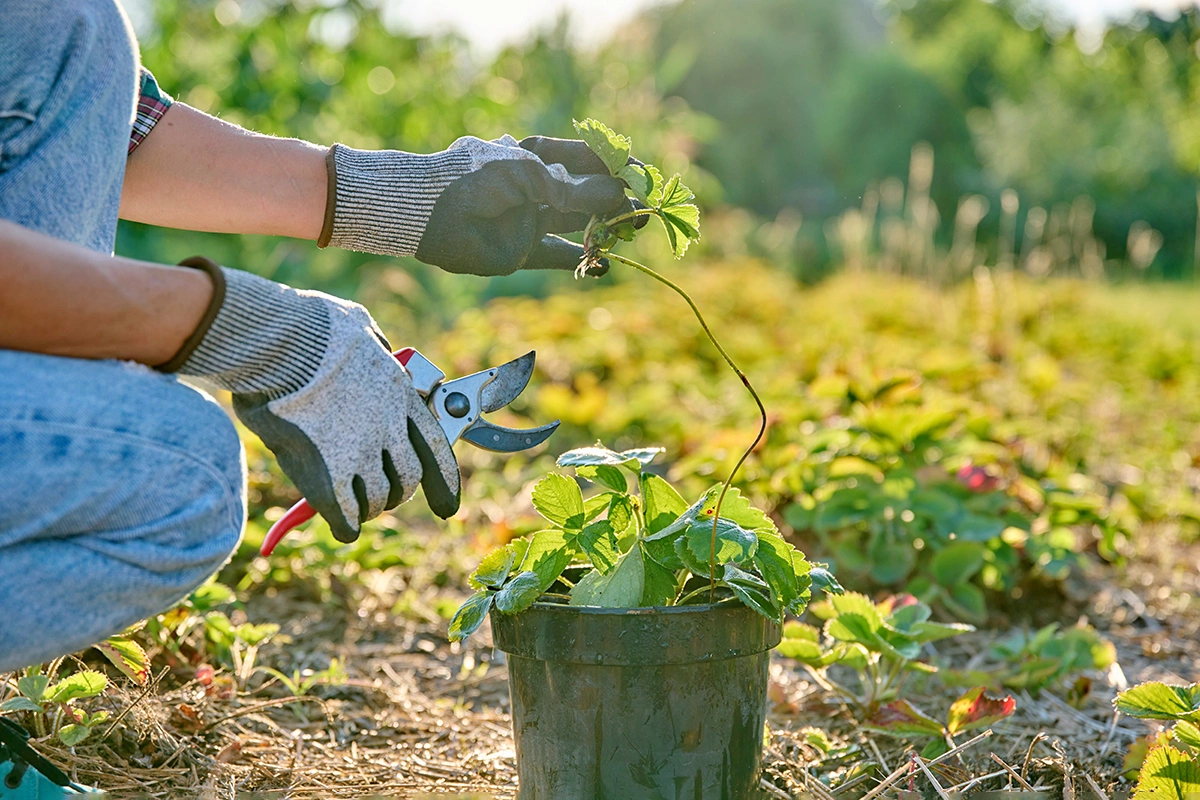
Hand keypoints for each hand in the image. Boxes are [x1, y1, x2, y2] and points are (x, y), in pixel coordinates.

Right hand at [165, 257, 460, 541]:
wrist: (279, 341)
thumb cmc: (312, 327)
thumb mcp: (361, 327)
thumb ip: (376, 347)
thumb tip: (379, 349)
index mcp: (401, 395)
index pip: (435, 450)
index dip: (444, 483)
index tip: (447, 507)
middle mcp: (388, 429)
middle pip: (407, 481)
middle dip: (397, 492)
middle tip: (381, 496)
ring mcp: (360, 454)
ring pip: (377, 501)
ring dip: (367, 507)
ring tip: (354, 505)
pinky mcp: (327, 475)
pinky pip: (346, 516)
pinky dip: (345, 525)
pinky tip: (341, 525)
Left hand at [319, 134, 645, 276]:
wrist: (430, 209)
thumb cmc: (477, 178)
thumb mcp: (535, 177)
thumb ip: (578, 189)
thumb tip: (622, 195)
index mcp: (536, 156)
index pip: (588, 158)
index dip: (617, 167)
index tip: (644, 176)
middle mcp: (536, 187)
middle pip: (587, 193)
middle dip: (617, 200)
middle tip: (645, 211)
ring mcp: (529, 219)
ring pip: (577, 225)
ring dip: (605, 230)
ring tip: (632, 234)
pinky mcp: (520, 250)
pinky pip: (556, 257)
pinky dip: (579, 262)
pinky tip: (602, 267)